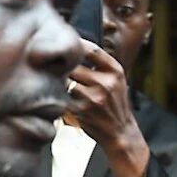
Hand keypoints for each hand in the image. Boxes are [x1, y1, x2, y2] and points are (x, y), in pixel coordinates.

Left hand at [66, 40, 149, 176]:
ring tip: (59, 84)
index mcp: (115, 71)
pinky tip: (62, 98)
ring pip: (66, 80)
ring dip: (60, 82)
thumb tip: (75, 48)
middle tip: (56, 67)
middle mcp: (106, 83)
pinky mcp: (82, 111)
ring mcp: (93, 97)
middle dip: (64, 67)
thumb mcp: (116, 80)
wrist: (120, 131)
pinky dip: (60, 97)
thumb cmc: (115, 104)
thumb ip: (100, 66)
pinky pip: (63, 97)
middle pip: (74, 65)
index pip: (92, 50)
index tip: (66, 45)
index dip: (76, 45)